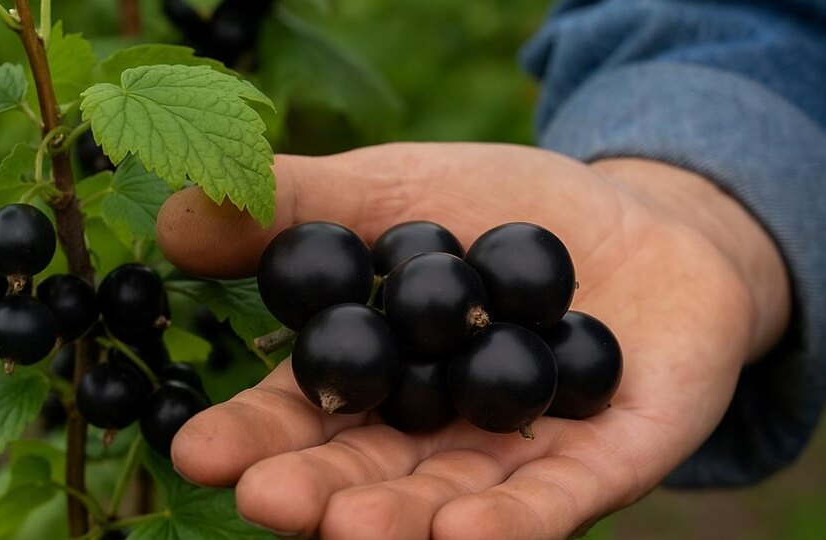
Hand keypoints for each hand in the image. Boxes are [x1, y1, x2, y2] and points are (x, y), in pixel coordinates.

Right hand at [156, 143, 789, 538]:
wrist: (646, 220)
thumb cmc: (505, 205)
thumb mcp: (397, 185)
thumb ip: (304, 204)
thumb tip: (178, 216)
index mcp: (379, 379)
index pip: (303, 417)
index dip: (253, 435)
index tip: (198, 451)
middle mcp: (438, 435)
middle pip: (370, 470)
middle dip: (319, 489)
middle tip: (270, 500)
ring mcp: (517, 455)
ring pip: (452, 497)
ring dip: (402, 517)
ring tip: (352, 525)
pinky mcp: (603, 462)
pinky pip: (555, 499)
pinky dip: (513, 519)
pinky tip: (465, 531)